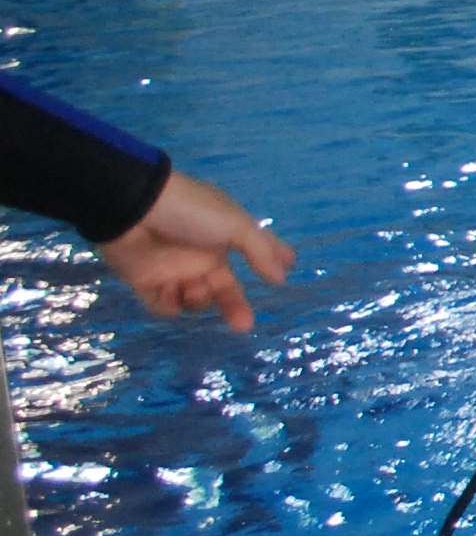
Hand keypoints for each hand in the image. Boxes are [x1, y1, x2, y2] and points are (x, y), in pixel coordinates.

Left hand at [96, 170, 294, 333]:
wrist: (133, 211)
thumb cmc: (189, 213)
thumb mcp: (234, 224)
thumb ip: (260, 251)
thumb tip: (281, 276)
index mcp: (223, 237)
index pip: (252, 253)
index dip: (268, 264)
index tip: (282, 279)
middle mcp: (200, 255)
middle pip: (224, 288)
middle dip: (234, 305)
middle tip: (243, 324)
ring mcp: (173, 269)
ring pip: (195, 300)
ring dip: (198, 300)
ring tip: (193, 287)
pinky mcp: (145, 281)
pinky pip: (163, 305)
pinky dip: (169, 305)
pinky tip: (172, 294)